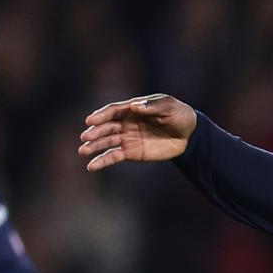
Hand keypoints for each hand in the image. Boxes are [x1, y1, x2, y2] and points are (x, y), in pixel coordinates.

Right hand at [80, 95, 198, 171]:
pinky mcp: (131, 152)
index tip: (90, 121)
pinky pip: (114, 156)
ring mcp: (127, 138)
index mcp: (132, 108)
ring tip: (82, 151)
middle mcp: (126, 123)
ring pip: (107, 142)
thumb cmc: (179, 114)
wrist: (190, 134)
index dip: (101, 116)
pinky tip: (91, 166)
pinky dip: (103, 160)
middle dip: (95, 132)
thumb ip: (152, 107)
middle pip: (106, 127)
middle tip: (85, 138)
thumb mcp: (168, 106)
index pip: (112, 111)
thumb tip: (135, 107)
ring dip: (94, 146)